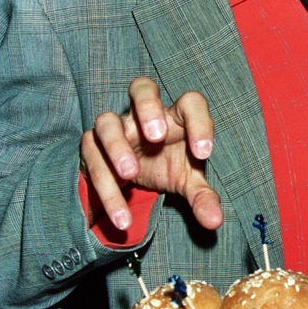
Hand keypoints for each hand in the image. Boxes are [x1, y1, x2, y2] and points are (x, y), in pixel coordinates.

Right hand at [80, 77, 221, 232]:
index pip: (190, 103)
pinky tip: (121, 214)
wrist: (131, 177)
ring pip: (107, 121)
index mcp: (175, 116)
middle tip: (157, 136)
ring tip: (131, 174)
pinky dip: (106, 186)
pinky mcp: (92, 146)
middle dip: (148, 106)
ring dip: (117, 145)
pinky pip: (92, 158)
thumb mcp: (186, 182)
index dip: (199, 122)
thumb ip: (202, 197)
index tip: (204, 153)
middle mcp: (143, 114)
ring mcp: (116, 128)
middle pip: (141, 87)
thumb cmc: (166, 165)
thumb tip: (214, 221)